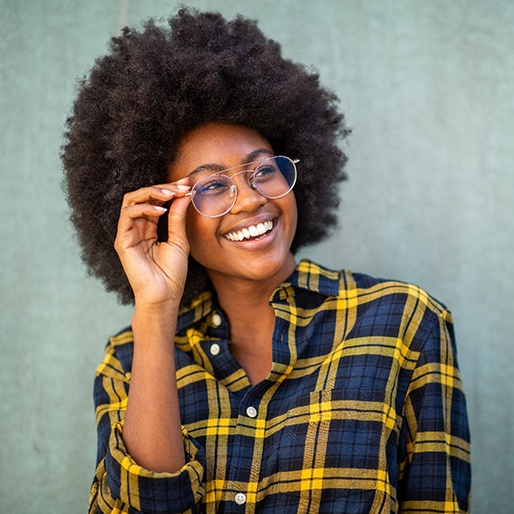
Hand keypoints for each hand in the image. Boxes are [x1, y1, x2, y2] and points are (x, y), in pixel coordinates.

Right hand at [114, 180, 191, 307]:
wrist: (165, 296)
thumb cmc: (172, 273)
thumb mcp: (179, 240)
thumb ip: (178, 217)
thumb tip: (184, 195)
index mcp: (148, 228)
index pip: (154, 201)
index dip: (169, 190)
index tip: (187, 184)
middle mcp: (135, 228)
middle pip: (141, 196)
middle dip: (162, 188)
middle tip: (181, 187)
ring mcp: (127, 234)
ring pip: (131, 200)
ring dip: (152, 193)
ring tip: (171, 195)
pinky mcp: (123, 241)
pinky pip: (128, 216)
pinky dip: (144, 208)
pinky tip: (161, 210)